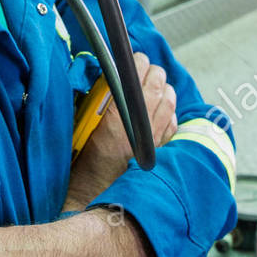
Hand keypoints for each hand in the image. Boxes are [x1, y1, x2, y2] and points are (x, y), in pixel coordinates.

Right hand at [63, 52, 176, 211]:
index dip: (138, 63)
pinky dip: (170, 111)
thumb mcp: (84, 127)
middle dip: (154, 72)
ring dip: (165, 89)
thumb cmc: (84, 165)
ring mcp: (154, 141)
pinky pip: (173, 123)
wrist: (94, 198)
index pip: (135, 79)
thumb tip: (111, 77)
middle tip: (147, 68)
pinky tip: (163, 109)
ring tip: (158, 84)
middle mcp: (139, 128)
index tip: (136, 58)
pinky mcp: (160, 152)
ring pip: (170, 102)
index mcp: (117, 120)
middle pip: (157, 86)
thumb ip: (98, 100)